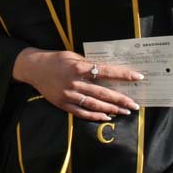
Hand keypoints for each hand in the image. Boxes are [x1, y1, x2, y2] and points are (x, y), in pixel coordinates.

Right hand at [12, 47, 141, 121]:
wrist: (34, 68)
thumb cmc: (56, 59)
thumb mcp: (72, 56)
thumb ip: (88, 64)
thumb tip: (107, 71)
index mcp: (78, 67)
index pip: (105, 71)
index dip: (123, 75)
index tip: (138, 77)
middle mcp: (75, 82)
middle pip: (102, 92)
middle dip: (121, 99)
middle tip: (135, 104)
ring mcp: (69, 95)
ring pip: (94, 104)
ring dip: (111, 109)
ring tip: (125, 111)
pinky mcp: (63, 104)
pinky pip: (81, 112)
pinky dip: (94, 115)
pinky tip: (106, 117)